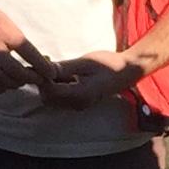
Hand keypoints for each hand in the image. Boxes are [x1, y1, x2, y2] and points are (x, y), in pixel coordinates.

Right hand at [0, 0, 43, 93]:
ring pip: (0, 80)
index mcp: (3, 31)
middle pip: (14, 70)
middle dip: (30, 78)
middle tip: (38, 78)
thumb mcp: (9, 23)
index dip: (42, 66)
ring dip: (15, 84)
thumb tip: (40, 60)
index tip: (51, 73)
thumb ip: (21, 41)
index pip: (27, 52)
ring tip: (22, 80)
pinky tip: (5, 84)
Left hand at [32, 48, 150, 110]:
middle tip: (47, 63)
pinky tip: (64, 74)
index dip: (42, 78)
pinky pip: (61, 99)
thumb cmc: (108, 64)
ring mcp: (79, 106)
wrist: (126, 72)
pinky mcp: (80, 103)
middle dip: (43, 83)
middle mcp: (78, 104)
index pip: (50, 91)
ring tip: (56, 67)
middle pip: (49, 99)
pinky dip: (57, 87)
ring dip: (50, 85)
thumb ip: (64, 68)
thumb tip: (45, 69)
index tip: (42, 62)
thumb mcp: (85, 62)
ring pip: (53, 100)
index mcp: (79, 94)